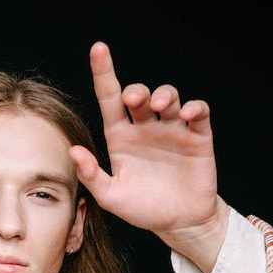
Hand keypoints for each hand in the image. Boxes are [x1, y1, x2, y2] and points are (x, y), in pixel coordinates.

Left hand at [70, 42, 227, 272]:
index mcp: (121, 138)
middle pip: (140, 95)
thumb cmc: (142, 208)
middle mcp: (145, 128)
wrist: (178, 223)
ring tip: (159, 106)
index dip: (104, 73)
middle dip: (137, 90)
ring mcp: (172, 130)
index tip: (98, 49)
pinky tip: (188, 114)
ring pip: (169, 97)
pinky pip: (198, 112)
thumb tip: (74, 151)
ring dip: (164, 95)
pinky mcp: (197, 137)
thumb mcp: (111, 197)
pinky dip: (194, 108)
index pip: (110, 99)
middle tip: (133, 99)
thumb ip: (91, 175)